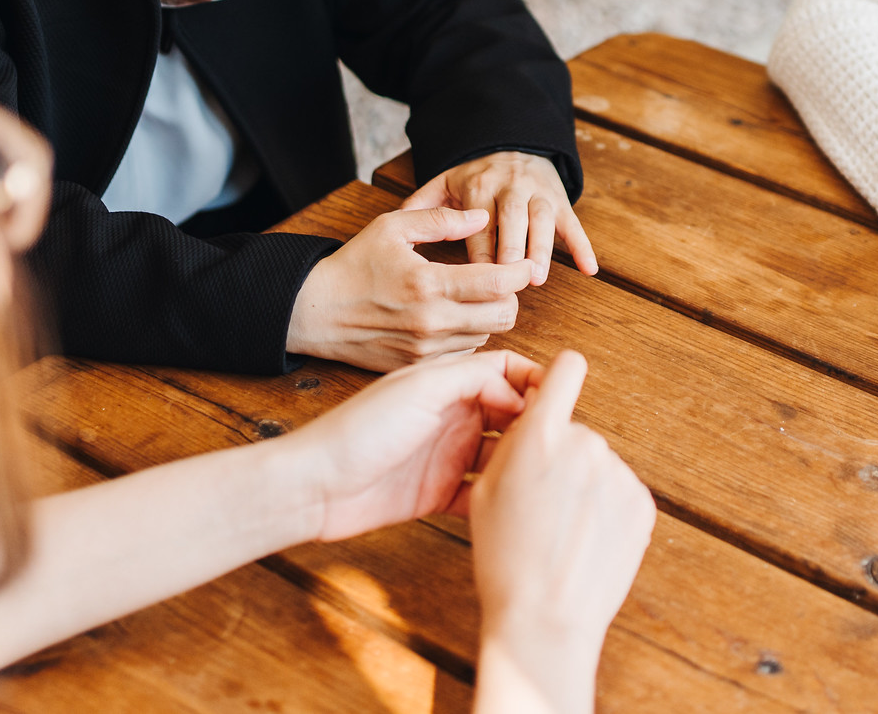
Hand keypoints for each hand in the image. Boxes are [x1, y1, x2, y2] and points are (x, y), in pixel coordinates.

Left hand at [285, 349, 540, 541]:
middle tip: (562, 443)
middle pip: (510, 414)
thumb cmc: (358, 431)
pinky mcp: (438, 495)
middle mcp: (452, 417)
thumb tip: (520, 390)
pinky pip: (482, 495)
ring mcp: (447, 456)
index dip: (534, 381)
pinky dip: (502, 500)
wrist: (314, 487)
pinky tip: (518, 506)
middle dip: (537, 424)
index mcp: (448, 384)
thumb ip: (472, 379)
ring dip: (524, 463)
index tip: (560, 399)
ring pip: (502, 456)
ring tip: (547, 475)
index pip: (505, 371)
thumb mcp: (420, 389)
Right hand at [287, 207, 532, 369]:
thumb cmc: (353, 266)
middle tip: (501, 282)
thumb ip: (440, 220)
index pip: (496, 283)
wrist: (315, 312)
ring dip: (490, 316)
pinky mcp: (418, 365)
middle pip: (503, 317)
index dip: (520, 273)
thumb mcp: (391, 228)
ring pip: (487, 336)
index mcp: (427, 284)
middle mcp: (431, 322)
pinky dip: (469, 335)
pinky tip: (454, 317)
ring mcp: (425, 349)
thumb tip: (482, 217)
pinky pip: (463, 353)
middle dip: (511, 297)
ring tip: (474, 297)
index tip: (524, 265)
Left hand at [404, 151, 598, 283]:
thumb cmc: (474, 176)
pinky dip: (583, 246)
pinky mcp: (561, 200)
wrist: (512, 142)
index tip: (473, 279)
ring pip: (543, 220)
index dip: (479, 250)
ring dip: (542, 247)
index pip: (479, 223)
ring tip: (537, 277)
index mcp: (479, 186)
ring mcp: (539, 193)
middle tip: (508, 281)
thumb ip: (422, 206)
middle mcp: (511, 187)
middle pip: (513, 220)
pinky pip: (574, 223)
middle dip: (512, 249)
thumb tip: (394, 227)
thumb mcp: (444, 182)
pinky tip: (590, 269)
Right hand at [470, 351, 654, 713]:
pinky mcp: (642, 504)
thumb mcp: (485, 489)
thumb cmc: (504, 556)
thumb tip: (536, 416)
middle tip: (540, 504)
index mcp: (541, 434)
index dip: (561, 373)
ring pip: (598, 467)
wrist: (544, 619)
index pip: (566, 368)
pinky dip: (605, 513)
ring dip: (584, 487)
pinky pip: (620, 494)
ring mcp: (619, 474)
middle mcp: (586, 444)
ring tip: (562, 533)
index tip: (558, 385)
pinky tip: (584, 544)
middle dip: (562, 458)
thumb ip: (514, 442)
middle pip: (576, 433)